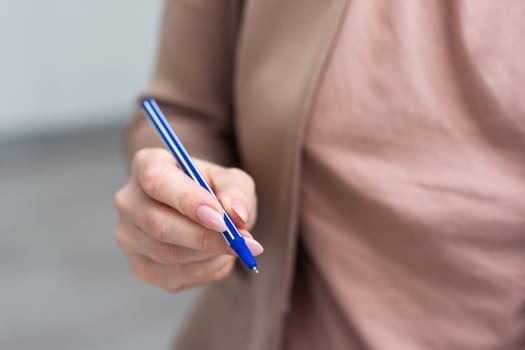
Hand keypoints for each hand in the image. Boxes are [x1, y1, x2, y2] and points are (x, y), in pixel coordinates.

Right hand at [114, 148, 262, 291]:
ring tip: (233, 246)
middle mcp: (129, 200)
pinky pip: (171, 277)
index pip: (157, 181)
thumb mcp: (231, 180)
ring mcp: (129, 236)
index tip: (222, 219)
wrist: (202, 210)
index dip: (189, 202)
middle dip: (205, 238)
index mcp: (147, 164)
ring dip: (208, 255)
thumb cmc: (213, 189)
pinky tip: (218, 258)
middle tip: (241, 243)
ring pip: (166, 255)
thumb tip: (237, 215)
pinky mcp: (139, 266)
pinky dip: (203, 271)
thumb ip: (237, 191)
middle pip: (158, 224)